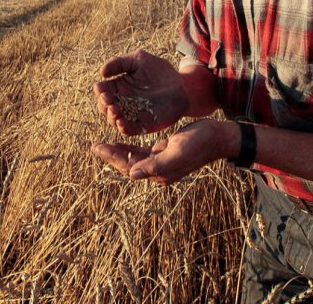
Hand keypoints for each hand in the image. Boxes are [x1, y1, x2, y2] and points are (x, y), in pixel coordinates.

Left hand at [91, 119, 231, 184]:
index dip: (112, 157)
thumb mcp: (177, 152)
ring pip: (134, 158)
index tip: (97, 147)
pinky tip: (121, 141)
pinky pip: (143, 152)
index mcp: (160, 173)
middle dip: (110, 155)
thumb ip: (155, 165)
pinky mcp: (165, 152)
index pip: (129, 167)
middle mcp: (158, 171)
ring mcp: (161, 162)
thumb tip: (132, 175)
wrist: (218, 137)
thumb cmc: (200, 143)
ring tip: (102, 144)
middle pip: (128, 163)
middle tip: (94, 145)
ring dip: (118, 151)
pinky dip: (131, 147)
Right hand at [93, 50, 188, 134]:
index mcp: (119, 85)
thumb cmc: (161, 70)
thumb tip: (102, 73)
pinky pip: (128, 130)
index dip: (100, 91)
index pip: (102, 90)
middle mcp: (122, 101)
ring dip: (111, 117)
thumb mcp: (139, 59)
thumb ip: (120, 62)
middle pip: (104, 106)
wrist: (183, 87)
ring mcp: (131, 114)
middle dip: (103, 105)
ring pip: (113, 119)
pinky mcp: (142, 125)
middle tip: (110, 102)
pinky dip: (123, 128)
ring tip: (115, 111)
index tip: (104, 90)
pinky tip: (122, 123)